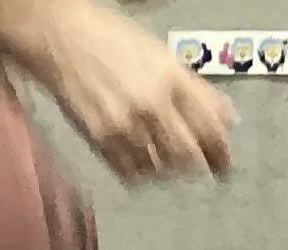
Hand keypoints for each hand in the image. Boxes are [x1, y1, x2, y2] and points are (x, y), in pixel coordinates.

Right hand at [0, 0, 233, 179]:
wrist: (61, 39)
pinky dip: (142, 171)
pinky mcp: (101, 141)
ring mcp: (125, 126)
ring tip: (168, 161)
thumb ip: (196, 89)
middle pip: (187, 154)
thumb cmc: (113, 40)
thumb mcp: (161, 56)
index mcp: (171, 79)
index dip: (221, 152)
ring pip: (160, 167)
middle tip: (201, 170)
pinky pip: (131, 172)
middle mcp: (151, 104)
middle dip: (198, 166)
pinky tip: (142, 161)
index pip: (208, 127)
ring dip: (169, 169)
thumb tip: (227, 119)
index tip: (225, 166)